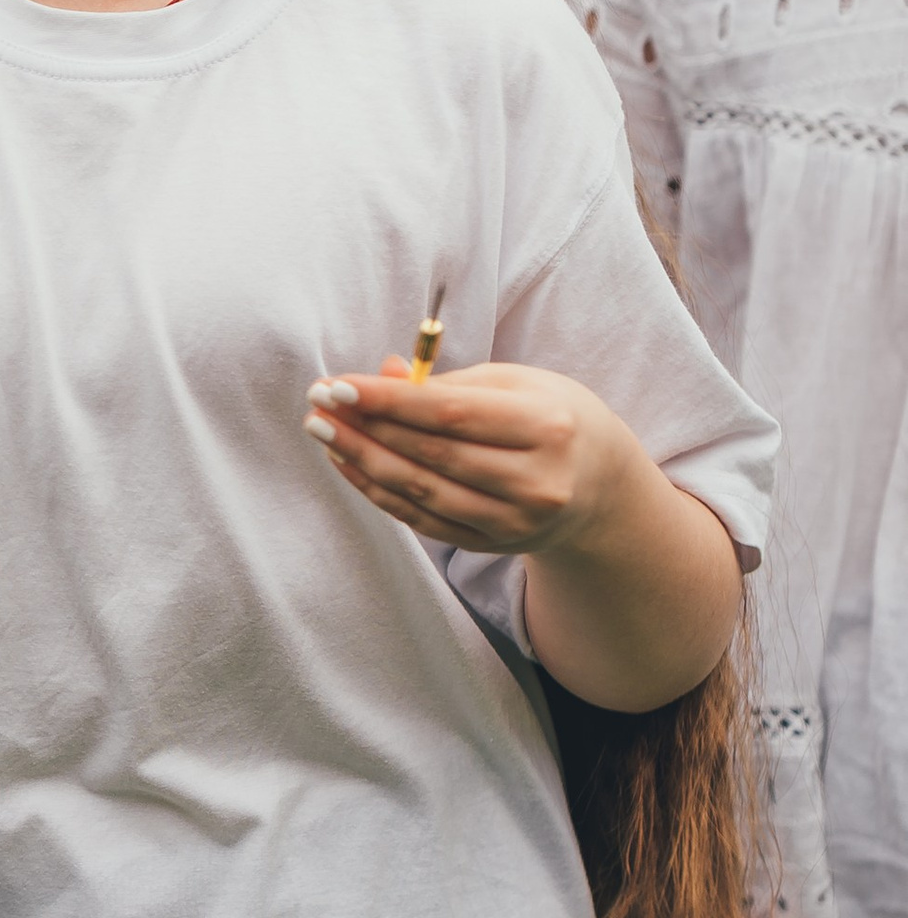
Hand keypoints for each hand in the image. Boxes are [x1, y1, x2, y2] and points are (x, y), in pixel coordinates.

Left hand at [305, 355, 633, 556]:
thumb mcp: (515, 384)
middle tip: (317, 403)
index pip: (452, 414)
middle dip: (365, 429)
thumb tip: (382, 372)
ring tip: (322, 431)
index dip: (388, 401)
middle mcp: (536, 482)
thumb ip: (448, 382)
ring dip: (362, 461)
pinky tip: (347, 463)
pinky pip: (422, 519)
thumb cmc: (551, 417)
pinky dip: (379, 492)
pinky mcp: (492, 545)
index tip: (337, 384)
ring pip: (421, 492)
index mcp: (548, 428)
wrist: (600, 487)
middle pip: (432, 455)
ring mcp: (514, 522)